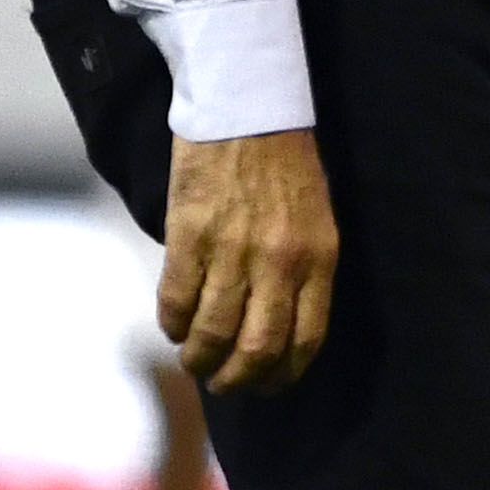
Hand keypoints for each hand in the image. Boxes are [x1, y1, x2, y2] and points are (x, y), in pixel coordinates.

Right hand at [160, 127, 341, 396]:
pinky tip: (172, 326)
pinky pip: (177, 299)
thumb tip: (278, 328)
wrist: (247, 106)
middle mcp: (279, 261)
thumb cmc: (284, 163)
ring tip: (193, 362)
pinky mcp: (190, 234)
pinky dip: (172, 323)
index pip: (305, 340)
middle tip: (223, 383)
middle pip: (258, 349)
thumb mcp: (315, 219)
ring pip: (213, 332)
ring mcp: (233, 249)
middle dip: (237, 379)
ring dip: (198, 359)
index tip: (265, 384)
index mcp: (318, 258)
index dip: (282, 375)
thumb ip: (303, 271)